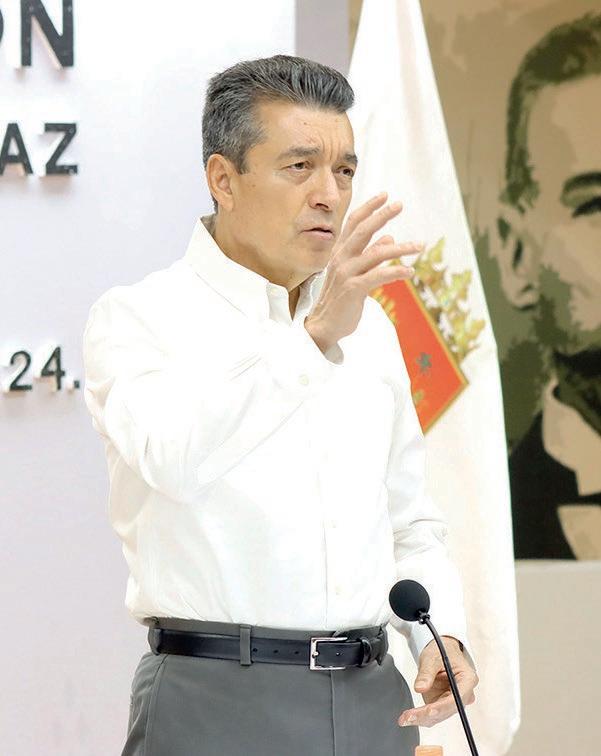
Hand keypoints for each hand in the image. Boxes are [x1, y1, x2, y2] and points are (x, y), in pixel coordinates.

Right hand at [304, 192, 422, 352]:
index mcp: (340, 253)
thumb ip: (369, 254)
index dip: (369, 208)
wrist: (324, 326)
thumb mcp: (354, 273)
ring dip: (401, 248)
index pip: (353, 223)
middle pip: (363, 231)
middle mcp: (341, 259)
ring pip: (376, 254)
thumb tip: (388, 238)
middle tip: (400, 205)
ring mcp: (346, 274)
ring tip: (419, 246)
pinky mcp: (353, 289)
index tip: (385, 195)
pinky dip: (396, 271)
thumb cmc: (340, 299)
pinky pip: (378, 276)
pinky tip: (410, 271)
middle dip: (382, 215)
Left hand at [397, 636, 477, 727]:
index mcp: (467, 679)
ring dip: (422, 718)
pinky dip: (420, 717)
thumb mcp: (432, 657)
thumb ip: (426, 673)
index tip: (428, 711)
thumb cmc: (442, 651)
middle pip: (447, 710)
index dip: (442, 706)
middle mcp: (464, 694)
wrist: (441, 651)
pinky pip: (433, 715)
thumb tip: (420, 688)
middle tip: (409, 717)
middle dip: (428, 715)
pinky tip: (407, 718)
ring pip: (439, 715)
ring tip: (405, 719)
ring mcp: (453, 701)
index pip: (457, 698)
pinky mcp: (443, 704)